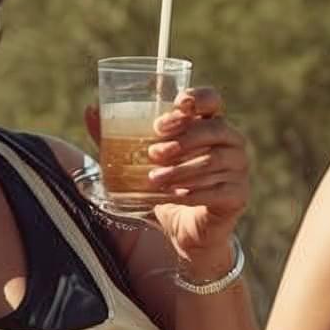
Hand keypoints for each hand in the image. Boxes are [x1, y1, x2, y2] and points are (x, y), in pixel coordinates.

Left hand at [90, 86, 249, 279]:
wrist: (184, 232)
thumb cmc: (165, 189)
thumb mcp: (137, 163)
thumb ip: (116, 139)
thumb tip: (90, 111)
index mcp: (209, 125)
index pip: (212, 100)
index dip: (198, 98)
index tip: (176, 106)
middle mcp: (231, 142)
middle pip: (213, 129)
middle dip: (183, 139)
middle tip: (154, 152)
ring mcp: (239, 169)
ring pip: (213, 162)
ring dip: (181, 170)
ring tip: (155, 179)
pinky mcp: (238, 196)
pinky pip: (218, 190)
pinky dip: (193, 193)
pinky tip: (174, 198)